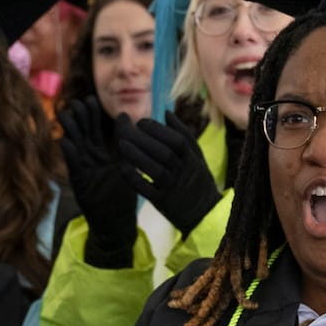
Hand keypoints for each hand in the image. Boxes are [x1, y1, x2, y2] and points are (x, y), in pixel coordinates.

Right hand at [58, 99, 139, 266]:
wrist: (116, 221)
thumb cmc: (121, 193)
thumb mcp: (126, 163)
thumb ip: (123, 141)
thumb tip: (125, 115)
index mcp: (99, 153)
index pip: (93, 130)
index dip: (91, 116)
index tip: (91, 99)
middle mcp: (88, 159)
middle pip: (81, 134)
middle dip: (79, 118)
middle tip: (77, 102)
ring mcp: (82, 171)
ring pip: (74, 147)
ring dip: (70, 131)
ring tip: (66, 115)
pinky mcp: (79, 183)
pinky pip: (73, 166)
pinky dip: (70, 154)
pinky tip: (66, 141)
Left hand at [118, 113, 222, 235]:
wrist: (204, 212)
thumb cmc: (197, 179)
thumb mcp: (197, 156)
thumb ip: (184, 134)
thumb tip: (166, 112)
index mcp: (192, 160)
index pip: (177, 141)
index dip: (158, 130)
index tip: (141, 122)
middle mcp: (184, 173)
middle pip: (164, 153)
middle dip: (144, 139)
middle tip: (128, 129)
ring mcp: (173, 188)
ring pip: (155, 170)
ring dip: (137, 156)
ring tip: (121, 144)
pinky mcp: (162, 202)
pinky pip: (146, 190)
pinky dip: (134, 178)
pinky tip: (123, 167)